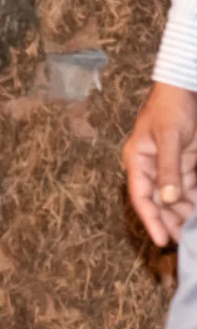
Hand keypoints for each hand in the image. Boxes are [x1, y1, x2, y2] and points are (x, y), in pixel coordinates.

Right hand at [124, 82, 196, 246]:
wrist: (182, 88)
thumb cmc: (170, 108)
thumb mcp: (170, 138)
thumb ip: (169, 169)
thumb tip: (167, 199)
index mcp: (138, 161)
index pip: (142, 197)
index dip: (150, 219)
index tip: (161, 239)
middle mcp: (150, 167)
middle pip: (157, 201)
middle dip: (168, 221)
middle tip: (182, 241)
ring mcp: (167, 165)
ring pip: (173, 197)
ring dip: (183, 213)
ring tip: (193, 230)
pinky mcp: (184, 162)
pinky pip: (187, 187)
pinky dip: (193, 199)